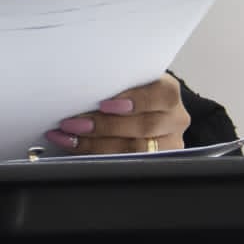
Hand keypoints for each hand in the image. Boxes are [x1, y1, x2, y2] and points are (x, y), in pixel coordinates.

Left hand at [43, 74, 189, 154]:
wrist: (146, 109)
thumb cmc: (131, 90)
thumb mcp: (129, 80)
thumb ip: (116, 82)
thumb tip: (82, 84)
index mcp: (168, 92)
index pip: (161, 96)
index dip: (135, 101)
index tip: (105, 104)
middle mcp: (174, 119)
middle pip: (144, 127)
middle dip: (104, 126)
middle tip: (73, 123)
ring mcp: (169, 144)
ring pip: (134, 149)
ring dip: (95, 143)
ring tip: (69, 136)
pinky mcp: (156, 161)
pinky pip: (126, 163)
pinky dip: (95, 154)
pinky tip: (76, 147)